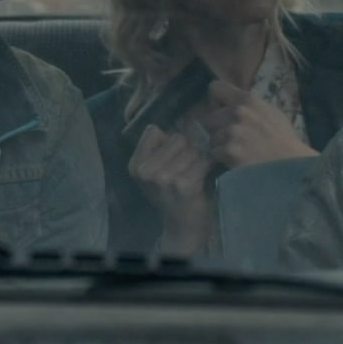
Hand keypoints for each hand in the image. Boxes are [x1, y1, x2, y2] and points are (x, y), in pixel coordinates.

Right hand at [128, 124, 214, 254]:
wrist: (183, 226)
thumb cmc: (172, 193)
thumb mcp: (156, 170)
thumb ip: (162, 146)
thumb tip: (186, 117)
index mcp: (135, 165)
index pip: (153, 130)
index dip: (169, 139)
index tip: (174, 154)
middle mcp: (145, 171)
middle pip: (176, 138)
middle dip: (187, 148)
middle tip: (188, 166)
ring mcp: (163, 178)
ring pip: (191, 148)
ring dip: (199, 158)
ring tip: (195, 172)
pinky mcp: (182, 185)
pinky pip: (202, 161)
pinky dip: (207, 166)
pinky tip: (203, 177)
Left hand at [198, 80, 315, 168]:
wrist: (292, 164)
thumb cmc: (284, 139)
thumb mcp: (270, 112)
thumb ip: (249, 107)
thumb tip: (230, 105)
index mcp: (247, 99)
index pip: (215, 88)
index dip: (215, 102)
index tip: (222, 113)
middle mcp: (237, 112)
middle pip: (208, 118)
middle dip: (217, 129)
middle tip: (231, 138)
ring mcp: (232, 131)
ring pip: (211, 138)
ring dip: (220, 146)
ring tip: (237, 151)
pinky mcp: (229, 150)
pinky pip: (214, 153)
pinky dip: (222, 159)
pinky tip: (237, 161)